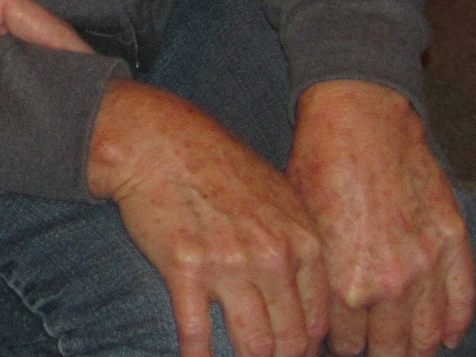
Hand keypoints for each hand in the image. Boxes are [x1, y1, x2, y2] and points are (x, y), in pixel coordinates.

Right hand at [89, 80, 329, 356]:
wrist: (157, 141)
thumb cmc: (217, 168)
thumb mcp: (276, 197)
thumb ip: (297, 248)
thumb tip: (309, 306)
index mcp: (302, 241)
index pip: (318, 322)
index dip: (304, 347)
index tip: (288, 351)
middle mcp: (272, 256)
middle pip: (289, 341)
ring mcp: (229, 263)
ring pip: (254, 345)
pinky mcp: (184, 268)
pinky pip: (197, 334)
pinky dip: (199, 356)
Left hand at [288, 80, 475, 356]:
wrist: (359, 119)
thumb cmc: (319, 166)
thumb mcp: (303, 227)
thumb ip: (317, 281)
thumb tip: (317, 319)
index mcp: (347, 284)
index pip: (345, 343)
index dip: (337, 345)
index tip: (334, 344)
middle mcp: (391, 285)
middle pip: (390, 348)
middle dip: (377, 353)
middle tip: (370, 350)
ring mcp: (428, 266)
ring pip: (428, 334)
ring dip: (416, 348)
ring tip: (405, 351)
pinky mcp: (453, 243)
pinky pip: (462, 301)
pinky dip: (455, 323)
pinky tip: (445, 336)